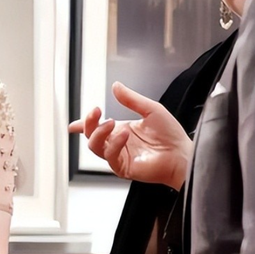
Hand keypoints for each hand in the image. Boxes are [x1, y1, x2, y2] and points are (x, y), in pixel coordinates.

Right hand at [70, 82, 191, 188]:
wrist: (182, 154)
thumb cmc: (170, 134)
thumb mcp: (150, 109)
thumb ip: (131, 99)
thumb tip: (116, 86)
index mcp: (121, 130)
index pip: (96, 129)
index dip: (83, 126)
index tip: (73, 125)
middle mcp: (117, 144)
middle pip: (91, 136)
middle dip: (89, 123)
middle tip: (96, 111)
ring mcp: (119, 156)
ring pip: (95, 147)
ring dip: (99, 133)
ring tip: (112, 122)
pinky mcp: (123, 168)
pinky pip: (110, 157)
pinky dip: (113, 144)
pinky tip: (124, 135)